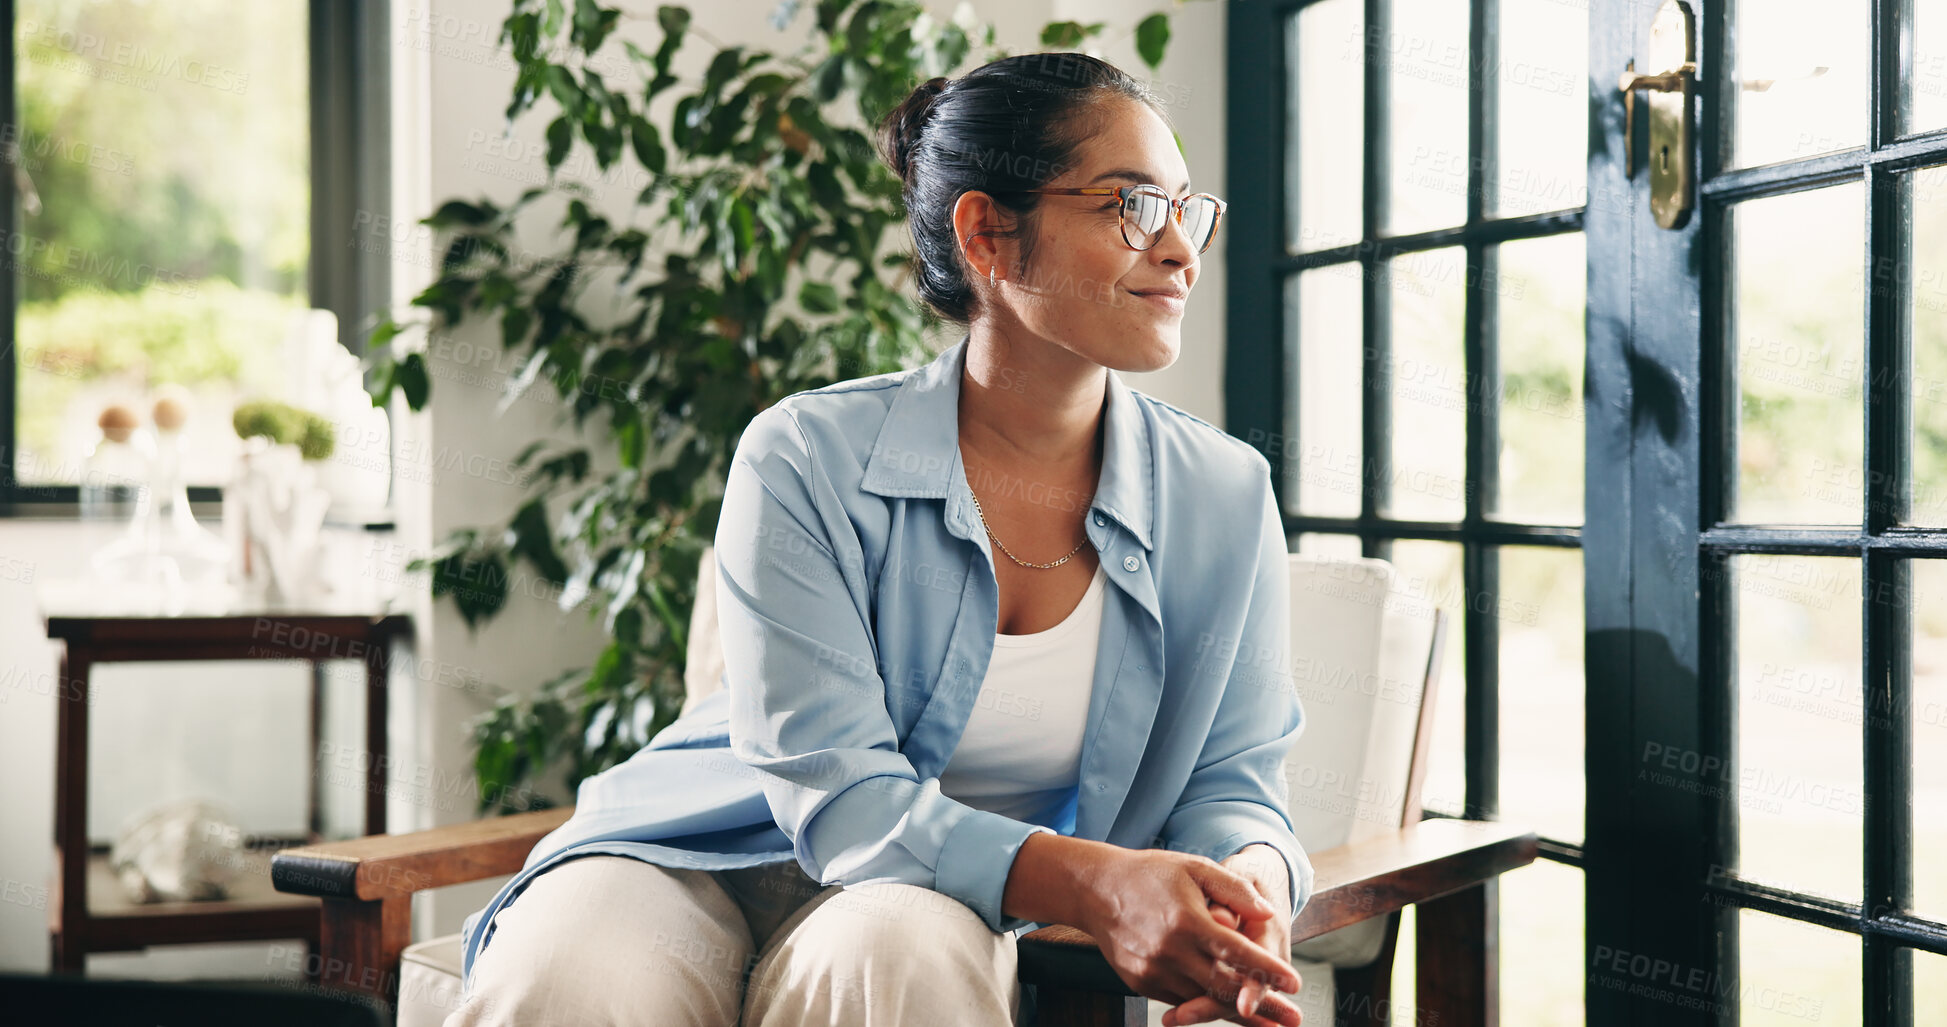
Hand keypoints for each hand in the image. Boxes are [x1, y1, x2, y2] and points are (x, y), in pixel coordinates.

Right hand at [1073, 848, 1301, 1023]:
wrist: (1095, 890)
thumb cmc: (1151, 874)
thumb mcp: (1194, 868)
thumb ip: (1233, 889)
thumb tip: (1267, 913)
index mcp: (1187, 921)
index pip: (1237, 952)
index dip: (1268, 970)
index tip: (1296, 982)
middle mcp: (1170, 951)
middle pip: (1224, 987)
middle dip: (1263, 1006)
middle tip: (1294, 1018)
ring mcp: (1153, 971)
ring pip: (1203, 1000)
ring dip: (1237, 1013)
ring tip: (1270, 1026)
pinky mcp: (1140, 983)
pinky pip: (1180, 999)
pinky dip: (1205, 1004)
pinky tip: (1228, 1010)